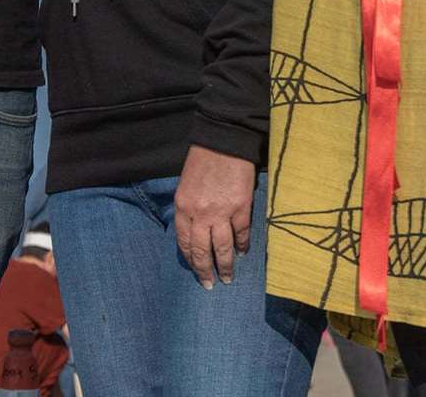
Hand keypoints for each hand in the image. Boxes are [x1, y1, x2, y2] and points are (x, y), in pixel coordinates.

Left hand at [174, 145, 254, 288]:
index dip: (190, 259)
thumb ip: (189, 208)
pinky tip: (243, 253)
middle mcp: (199, 214)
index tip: (195, 270)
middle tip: (209, 285)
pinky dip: (242, 245)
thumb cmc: (202, 160)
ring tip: (228, 278)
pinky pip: (241, 234)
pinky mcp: (240, 208)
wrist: (223, 141)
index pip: (183, 242)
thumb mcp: (186, 184)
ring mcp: (221, 212)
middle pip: (201, 250)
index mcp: (183, 207)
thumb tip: (196, 229)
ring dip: (225, 266)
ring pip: (221, 248)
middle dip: (205, 271)